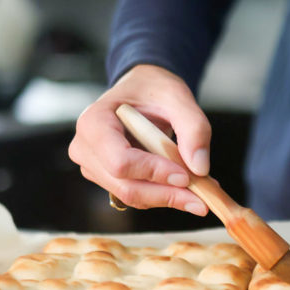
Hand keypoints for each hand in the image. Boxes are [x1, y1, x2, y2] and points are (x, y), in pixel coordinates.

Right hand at [69, 64, 210, 214]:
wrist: (141, 91)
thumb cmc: (152, 90)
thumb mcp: (177, 97)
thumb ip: (194, 128)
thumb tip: (199, 168)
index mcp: (94, 122)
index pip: (120, 161)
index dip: (153, 172)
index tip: (185, 176)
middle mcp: (86, 149)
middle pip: (126, 187)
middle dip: (167, 194)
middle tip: (204, 199)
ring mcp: (94, 167)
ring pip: (133, 196)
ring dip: (170, 197)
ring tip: (203, 191)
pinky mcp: (108, 180)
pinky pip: (138, 196)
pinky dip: (165, 195)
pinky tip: (188, 188)